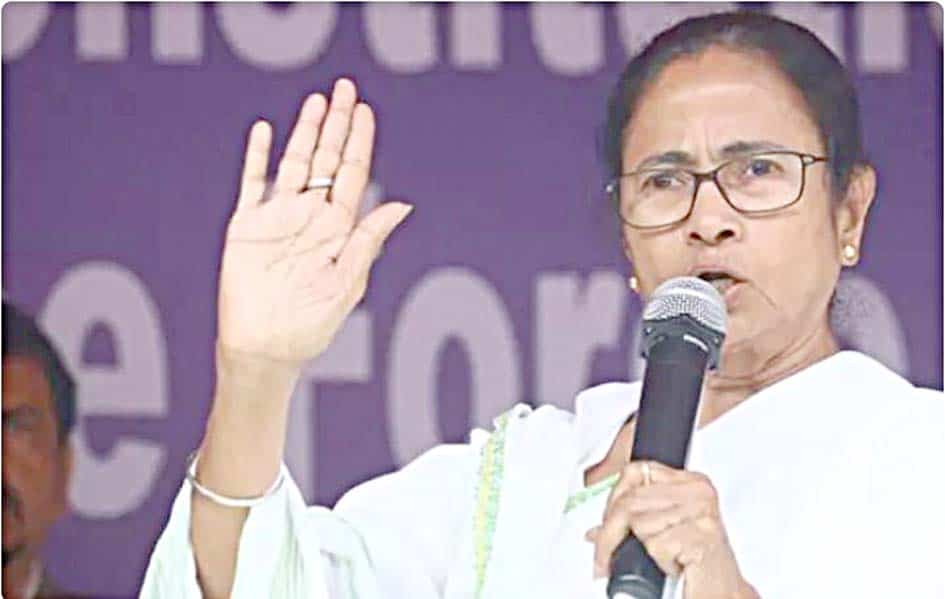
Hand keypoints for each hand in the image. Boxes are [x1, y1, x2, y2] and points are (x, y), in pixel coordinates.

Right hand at [217, 78, 411, 366]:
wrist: (265, 348)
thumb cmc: (311, 323)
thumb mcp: (347, 282)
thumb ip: (368, 240)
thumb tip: (402, 204)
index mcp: (338, 228)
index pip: (352, 174)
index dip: (360, 142)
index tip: (366, 112)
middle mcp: (310, 216)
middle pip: (326, 160)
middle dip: (337, 125)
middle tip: (345, 88)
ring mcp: (278, 218)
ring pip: (293, 163)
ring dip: (304, 132)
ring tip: (317, 102)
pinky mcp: (247, 226)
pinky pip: (252, 183)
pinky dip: (257, 156)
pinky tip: (265, 130)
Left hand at [586, 461, 758, 598]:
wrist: (722, 593)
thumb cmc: (696, 565)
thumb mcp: (664, 532)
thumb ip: (633, 520)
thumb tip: (595, 531)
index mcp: (690, 482)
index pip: (634, 472)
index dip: (612, 500)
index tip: (604, 526)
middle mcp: (698, 492)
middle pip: (630, 501)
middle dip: (609, 533)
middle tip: (605, 558)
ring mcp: (702, 512)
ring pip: (639, 522)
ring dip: (636, 549)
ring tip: (652, 561)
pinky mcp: (701, 536)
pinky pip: (655, 545)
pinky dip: (657, 562)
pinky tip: (671, 567)